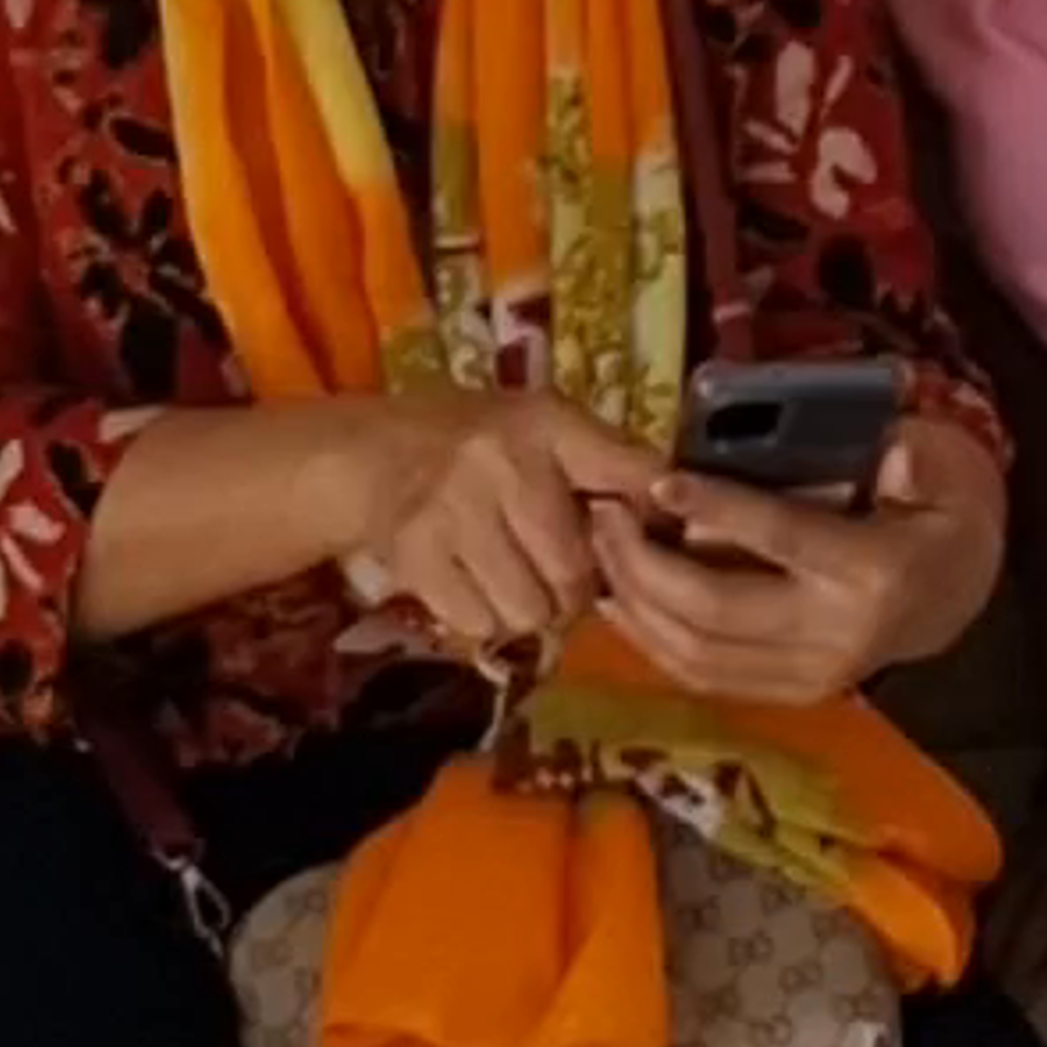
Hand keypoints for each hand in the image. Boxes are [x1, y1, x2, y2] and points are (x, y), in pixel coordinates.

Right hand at [353, 389, 667, 667]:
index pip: (627, 474)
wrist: (372, 455)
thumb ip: (607, 463)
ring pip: (528, 609)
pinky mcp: (418, 557)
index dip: (646, 522)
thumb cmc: (475, 444)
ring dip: (529, 610)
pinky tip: (476, 586)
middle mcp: (502, 462)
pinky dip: (484, 619)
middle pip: (573, 572)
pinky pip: (480, 624)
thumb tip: (674, 516)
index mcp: (546, 423)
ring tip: (516, 580)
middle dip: (573, 589)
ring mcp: (454, 511)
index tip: (648, 542)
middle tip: (558, 576)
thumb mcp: (543, 429)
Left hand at [583, 420, 987, 709]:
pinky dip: (654, 643)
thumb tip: (892, 455)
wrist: (961, 593)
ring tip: (600, 551)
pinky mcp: (792, 695)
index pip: (782, 538)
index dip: (718, 509)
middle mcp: (836, 635)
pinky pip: (707, 678)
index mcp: (872, 572)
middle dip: (647, 566)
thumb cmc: (944, 513)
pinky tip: (621, 602)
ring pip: (701, 655)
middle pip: (719, 610)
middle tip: (604, 512)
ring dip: (638, 606)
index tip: (659, 480)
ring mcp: (811, 676)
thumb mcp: (946, 471)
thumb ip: (915, 461)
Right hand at [988, 760, 1046, 1016]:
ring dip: (997, 946)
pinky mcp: (1019, 849)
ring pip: (1009, 908)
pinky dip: (988, 913)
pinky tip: (979, 936)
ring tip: (985, 982)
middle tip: (1012, 1008)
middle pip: (1037, 927)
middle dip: (1024, 968)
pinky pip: (998, 886)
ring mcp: (1035, 863)